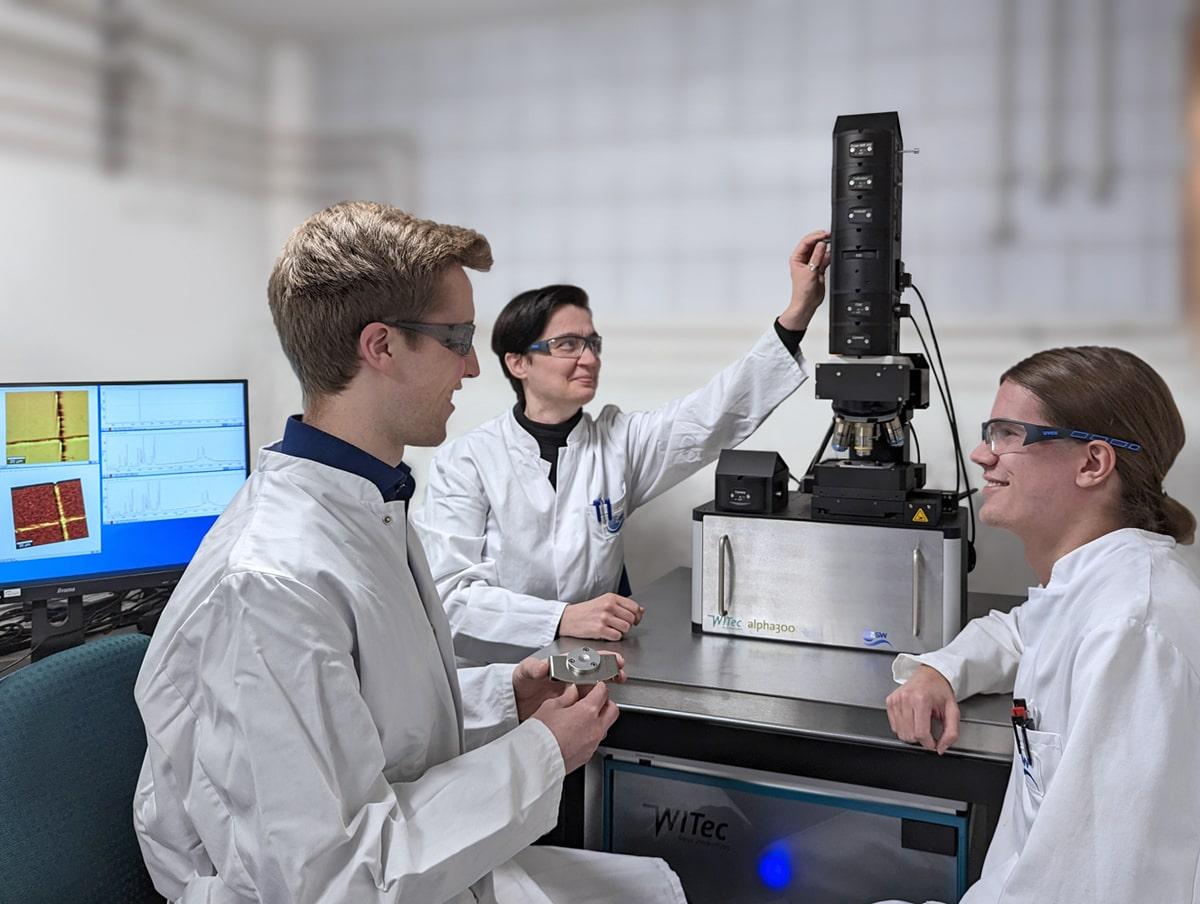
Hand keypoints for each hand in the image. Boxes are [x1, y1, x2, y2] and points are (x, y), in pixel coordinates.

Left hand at [512, 651, 626, 721]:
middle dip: (610, 668)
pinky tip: (605, 701)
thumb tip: (543, 667)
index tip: (613, 659)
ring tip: (620, 681)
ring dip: (607, 681)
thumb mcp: (524, 672)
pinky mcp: (569, 702)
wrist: (513, 702)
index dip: (600, 658)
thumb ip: (533, 668)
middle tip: (622, 672)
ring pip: (593, 683)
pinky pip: (587, 699)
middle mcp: (568, 675)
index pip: (584, 658)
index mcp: (560, 665)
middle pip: (594, 669)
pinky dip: (598, 699)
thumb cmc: (518, 682)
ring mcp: (570, 689)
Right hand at [531, 681, 619, 772]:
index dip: (599, 686)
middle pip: (613, 710)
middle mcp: (595, 728)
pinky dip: (591, 734)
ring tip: (583, 717)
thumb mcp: (550, 707)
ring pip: (606, 727)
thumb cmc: (541, 735)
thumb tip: (571, 692)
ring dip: (600, 720)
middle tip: (595, 700)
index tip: (595, 686)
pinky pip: (595, 741)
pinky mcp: (588, 755)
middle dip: (606, 702)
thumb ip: (565, 697)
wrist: (537, 760)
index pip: (603, 692)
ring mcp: (593, 743)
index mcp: (587, 711)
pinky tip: (577, 733)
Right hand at [558, 593, 643, 640]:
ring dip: (621, 632)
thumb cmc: (587, 611)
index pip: (634, 607)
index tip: (634, 620)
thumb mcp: (605, 602)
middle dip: (628, 625)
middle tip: (620, 626)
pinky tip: (607, 634)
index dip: (637, 616)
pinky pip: (617, 636)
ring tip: (612, 629)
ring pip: (626, 628)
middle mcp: (609, 606)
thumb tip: (641, 610)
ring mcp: (604, 617)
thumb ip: (623, 606)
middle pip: (631, 619)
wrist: (569, 618)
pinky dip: (614, 637)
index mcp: (611, 597)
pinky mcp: (599, 629)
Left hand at [780, 229, 831, 330]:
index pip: (805, 242)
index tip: (824, 234)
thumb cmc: (802, 291)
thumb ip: (816, 257)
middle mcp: (803, 259)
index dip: (815, 236)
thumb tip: (821, 244)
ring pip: (819, 250)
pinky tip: (833, 253)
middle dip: (821, 239)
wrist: (807, 303)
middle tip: (829, 236)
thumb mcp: (810, 271)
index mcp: (796, 258)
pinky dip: (829, 255)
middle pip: (813, 244)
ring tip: (832, 242)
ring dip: (825, 246)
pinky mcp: (819, 268)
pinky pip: (825, 258)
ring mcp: (811, 264)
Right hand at [885, 665, 959, 754]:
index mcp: (921, 699)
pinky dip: (903, 728)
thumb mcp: (953, 711)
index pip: (921, 733)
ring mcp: (895, 700)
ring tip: (920, 723)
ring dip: (911, 734)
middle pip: (909, 735)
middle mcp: (905, 699)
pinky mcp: (890, 701)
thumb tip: (941, 748)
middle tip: (928, 730)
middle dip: (921, 739)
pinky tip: (912, 720)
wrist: (929, 675)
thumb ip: (951, 733)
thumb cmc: (940, 691)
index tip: (934, 742)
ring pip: (900, 733)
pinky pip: (894, 726)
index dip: (929, 743)